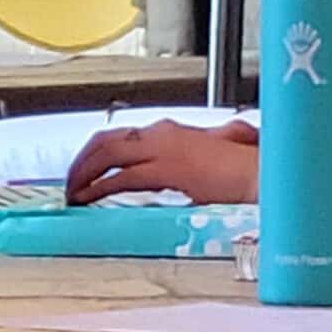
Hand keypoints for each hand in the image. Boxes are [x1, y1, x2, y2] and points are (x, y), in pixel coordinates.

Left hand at [64, 119, 259, 205]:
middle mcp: (163, 133)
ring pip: (108, 156)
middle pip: (106, 141)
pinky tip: (89, 200)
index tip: (83, 172)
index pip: (120, 136)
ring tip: (73, 195)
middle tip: (69, 184)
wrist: (262, 173)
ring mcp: (165, 148)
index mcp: (171, 131)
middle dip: (81, 162)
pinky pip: (123, 177)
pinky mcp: (168, 168)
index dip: (95, 154)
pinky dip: (100, 189)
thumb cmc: (244, 167)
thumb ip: (197, 152)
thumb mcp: (214, 153)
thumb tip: (192, 158)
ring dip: (84, 175)